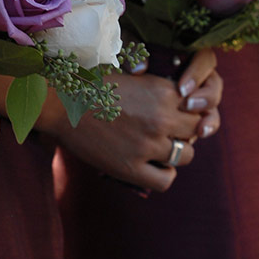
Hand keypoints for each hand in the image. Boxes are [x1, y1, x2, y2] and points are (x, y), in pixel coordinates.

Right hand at [48, 50, 221, 191]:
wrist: (61, 104)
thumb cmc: (94, 87)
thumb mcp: (134, 78)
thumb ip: (160, 91)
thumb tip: (184, 103)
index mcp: (163, 91)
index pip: (198, 107)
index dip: (189, 112)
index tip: (177, 116)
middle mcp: (161, 118)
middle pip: (196, 131)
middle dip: (185, 132)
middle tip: (169, 134)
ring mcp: (147, 144)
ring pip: (185, 155)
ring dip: (177, 154)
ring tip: (160, 150)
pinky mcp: (131, 167)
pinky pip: (165, 180)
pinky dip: (164, 175)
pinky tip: (153, 167)